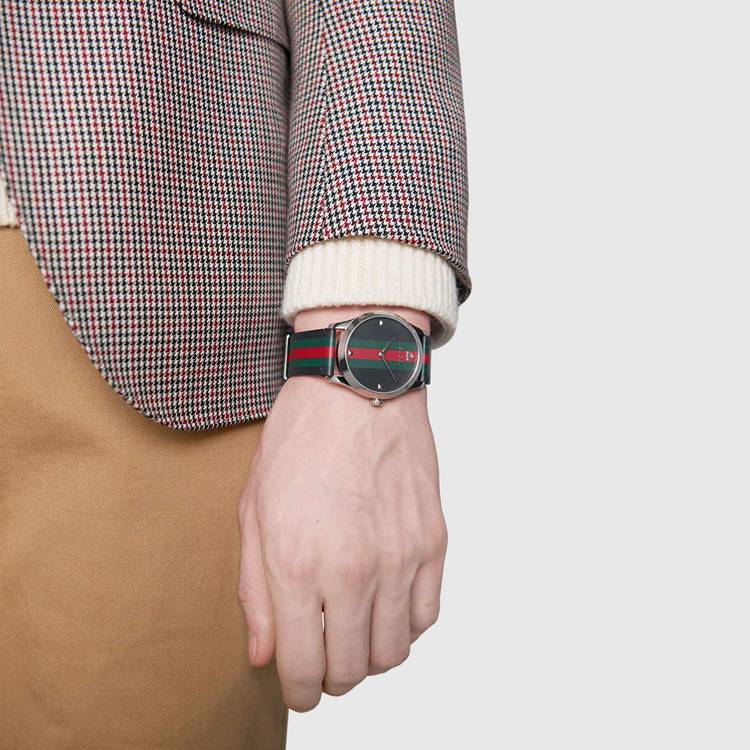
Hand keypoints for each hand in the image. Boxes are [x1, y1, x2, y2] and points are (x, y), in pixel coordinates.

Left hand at [237, 308, 447, 711]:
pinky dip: (404, 625)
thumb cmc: (300, 439)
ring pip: (394, 653)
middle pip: (352, 672)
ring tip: (353, 630)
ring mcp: (401, 558)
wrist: (359, 386)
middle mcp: (356, 571)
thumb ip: (256, 591)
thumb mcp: (255, 510)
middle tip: (321, 658)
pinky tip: (384, 602)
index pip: (303, 669)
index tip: (297, 686)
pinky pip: (426, 616)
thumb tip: (265, 655)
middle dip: (330, 679)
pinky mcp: (433, 542)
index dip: (297, 691)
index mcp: (300, 565)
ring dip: (369, 656)